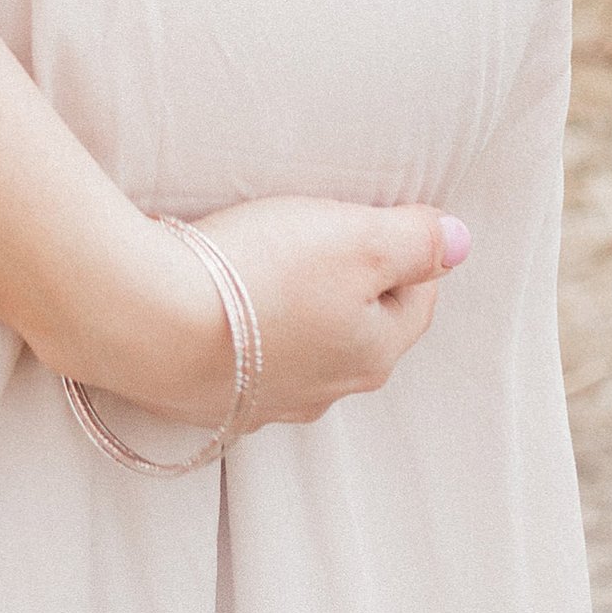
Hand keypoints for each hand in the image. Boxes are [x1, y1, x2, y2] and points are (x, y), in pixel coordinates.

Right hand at [179, 197, 465, 431]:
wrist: (151, 321)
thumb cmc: (260, 273)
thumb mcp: (357, 241)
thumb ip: (415, 240)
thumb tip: (460, 242)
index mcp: (373, 351)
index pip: (417, 296)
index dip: (405, 248)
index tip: (372, 213)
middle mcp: (329, 387)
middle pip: (361, 325)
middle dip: (351, 280)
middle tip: (321, 231)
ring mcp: (269, 399)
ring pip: (305, 345)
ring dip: (296, 307)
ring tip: (266, 260)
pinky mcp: (214, 397)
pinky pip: (248, 359)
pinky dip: (245, 330)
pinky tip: (220, 301)